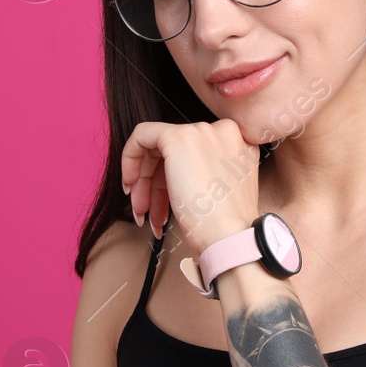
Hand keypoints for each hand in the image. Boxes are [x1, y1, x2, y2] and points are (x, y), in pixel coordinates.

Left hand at [121, 120, 259, 255]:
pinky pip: (142, 135)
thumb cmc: (224, 225)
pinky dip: (130, 158)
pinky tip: (130, 186)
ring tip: (141, 213)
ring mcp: (199, 132)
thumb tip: (173, 179)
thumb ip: (201, 175)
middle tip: (145, 210)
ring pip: (157, 149)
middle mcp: (220, 131)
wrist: (229, 235)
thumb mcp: (218, 192)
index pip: (193, 156)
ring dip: (144, 184)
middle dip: (153, 184)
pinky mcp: (177, 137)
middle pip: (174, 153)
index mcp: (235, 144)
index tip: (161, 198)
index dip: (172, 177)